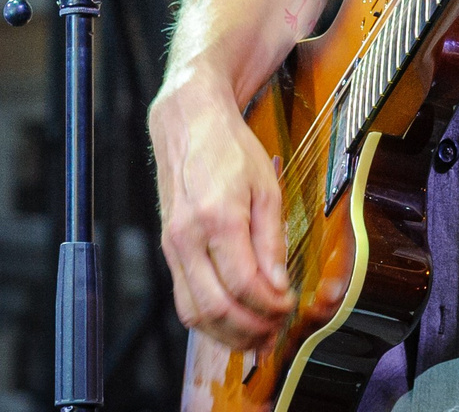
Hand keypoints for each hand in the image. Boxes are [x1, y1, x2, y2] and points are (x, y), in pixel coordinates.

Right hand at [149, 75, 291, 350]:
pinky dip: (209, 320)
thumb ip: (272, 240)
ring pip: (194, 313)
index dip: (271, 306)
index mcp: (218, 218)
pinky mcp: (168, 249)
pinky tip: (233, 319)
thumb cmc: (230, 150)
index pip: (245, 284)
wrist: (189, 124)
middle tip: (276, 330)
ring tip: (257, 334)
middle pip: (217, 308)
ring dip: (228, 334)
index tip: (289, 306)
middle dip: (251, 329)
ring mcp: (173, 245)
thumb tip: (279, 286)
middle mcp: (188, 236)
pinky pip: (184, 299)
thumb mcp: (267, 188)